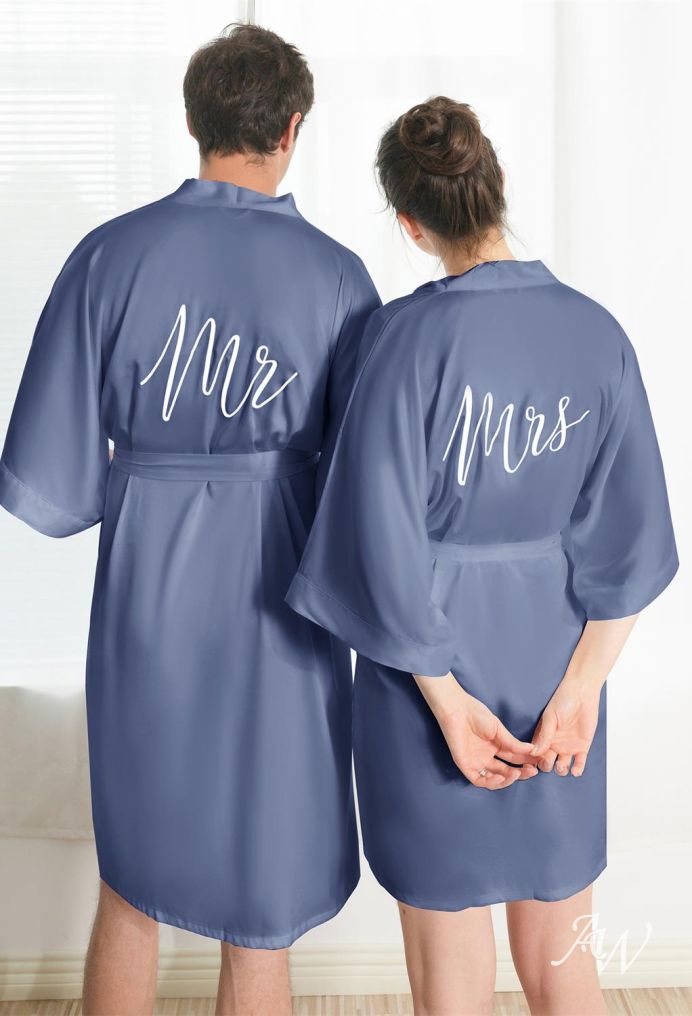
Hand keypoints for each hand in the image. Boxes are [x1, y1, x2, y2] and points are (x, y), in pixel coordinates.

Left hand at [414, 674, 538, 789]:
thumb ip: (513, 743)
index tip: (540, 762)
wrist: (457, 709)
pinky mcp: (465, 765)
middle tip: (533, 771)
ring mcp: (476, 762)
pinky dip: (491, 782)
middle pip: (506, 771)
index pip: (514, 758)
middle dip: (521, 773)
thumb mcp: (499, 729)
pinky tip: (501, 777)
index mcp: (496, 746)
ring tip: (518, 774)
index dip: (527, 761)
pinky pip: (478, 780)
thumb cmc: (476, 714)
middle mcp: (487, 756)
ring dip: (507, 780)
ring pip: (494, 779)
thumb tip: (532, 750)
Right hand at [530, 675, 600, 776]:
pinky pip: (579, 762)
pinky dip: (577, 769)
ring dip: (561, 769)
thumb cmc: (563, 700)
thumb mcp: (550, 717)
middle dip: (546, 766)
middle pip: (547, 763)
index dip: (533, 761)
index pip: (535, 754)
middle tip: (548, 762)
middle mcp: (554, 744)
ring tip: (561, 765)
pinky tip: (575, 770)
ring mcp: (568, 746)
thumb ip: (544, 735)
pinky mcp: (582, 747)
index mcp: (543, 736)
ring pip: (562, 766)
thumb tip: (534, 752)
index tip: (532, 763)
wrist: (582, 693)